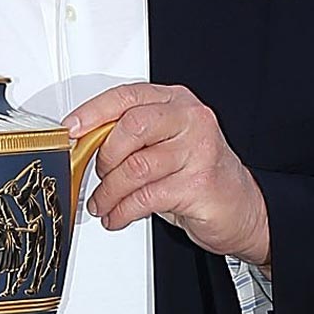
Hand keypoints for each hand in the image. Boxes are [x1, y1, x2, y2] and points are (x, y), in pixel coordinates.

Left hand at [67, 83, 269, 266]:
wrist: (242, 206)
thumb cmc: (198, 173)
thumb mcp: (165, 145)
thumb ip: (132, 137)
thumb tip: (83, 143)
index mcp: (177, 102)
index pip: (127, 97)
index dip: (93, 112)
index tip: (70, 129)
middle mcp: (191, 120)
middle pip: (131, 126)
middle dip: (104, 156)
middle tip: (97, 175)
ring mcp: (199, 150)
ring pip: (135, 167)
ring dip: (109, 192)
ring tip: (102, 204)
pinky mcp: (198, 184)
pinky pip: (146, 197)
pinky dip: (123, 211)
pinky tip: (117, 216)